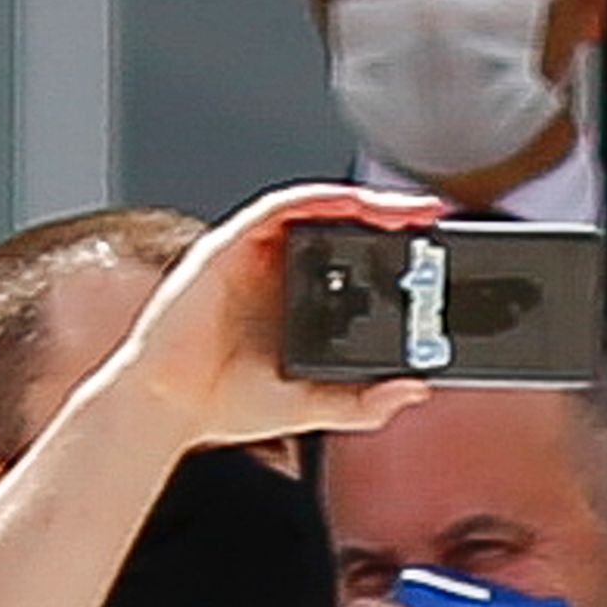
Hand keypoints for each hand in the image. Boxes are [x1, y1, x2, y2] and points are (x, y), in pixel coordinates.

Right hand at [100, 184, 443, 448]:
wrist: (169, 407)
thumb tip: (417, 389)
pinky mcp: (224, 249)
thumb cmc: (230, 402)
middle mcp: (279, 271)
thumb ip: (364, 401)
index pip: (355, 259)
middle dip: (388, 215)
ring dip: (359, 200)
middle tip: (430, 215)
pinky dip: (313, 199)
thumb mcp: (314, 405)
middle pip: (339, 226)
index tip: (436, 249)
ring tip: (403, 208)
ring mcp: (252, 256)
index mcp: (301, 301)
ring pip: (312, 209)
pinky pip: (273, 209)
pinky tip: (347, 202)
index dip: (394, 248)